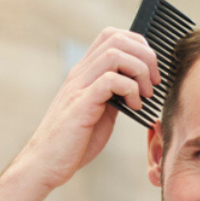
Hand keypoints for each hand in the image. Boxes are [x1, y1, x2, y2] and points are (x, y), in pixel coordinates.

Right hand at [12, 27, 160, 192]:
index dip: (139, 45)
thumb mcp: (100, 113)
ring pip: (115, 54)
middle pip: (117, 39)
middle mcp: (80, 73)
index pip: (112, 36)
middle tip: (154, 82)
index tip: (151, 71)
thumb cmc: (73, 143)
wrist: (46, 164)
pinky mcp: (81, 104)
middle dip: (145, 56)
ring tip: (145, 95)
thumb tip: (137, 87)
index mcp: (84, 73)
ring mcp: (79, 87)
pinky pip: (110, 80)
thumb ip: (114, 96)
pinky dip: (131, 90)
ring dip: (140, 71)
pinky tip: (134, 108)